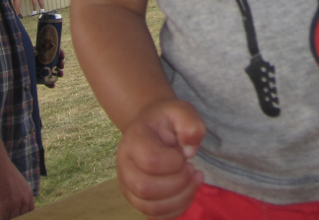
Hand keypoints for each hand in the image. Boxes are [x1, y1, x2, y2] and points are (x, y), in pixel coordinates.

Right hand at [0, 158, 35, 218]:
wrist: (0, 167)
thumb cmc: (7, 175)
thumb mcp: (20, 185)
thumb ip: (22, 196)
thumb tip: (20, 208)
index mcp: (29, 195)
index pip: (30, 213)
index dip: (24, 217)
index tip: (20, 217)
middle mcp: (24, 200)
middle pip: (22, 217)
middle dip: (15, 218)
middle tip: (10, 217)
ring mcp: (15, 203)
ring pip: (12, 219)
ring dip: (7, 219)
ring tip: (4, 217)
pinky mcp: (4, 206)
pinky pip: (3, 219)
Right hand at [116, 98, 205, 219]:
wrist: (151, 126)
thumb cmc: (167, 119)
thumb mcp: (181, 110)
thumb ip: (190, 123)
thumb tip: (190, 150)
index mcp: (134, 138)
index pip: (151, 161)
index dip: (174, 163)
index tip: (186, 154)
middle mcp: (124, 164)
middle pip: (146, 188)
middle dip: (178, 183)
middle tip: (192, 169)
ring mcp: (127, 184)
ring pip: (149, 207)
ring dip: (179, 198)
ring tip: (193, 180)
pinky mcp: (136, 198)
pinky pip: (153, 216)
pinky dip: (175, 210)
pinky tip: (187, 192)